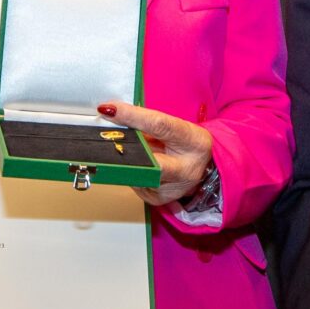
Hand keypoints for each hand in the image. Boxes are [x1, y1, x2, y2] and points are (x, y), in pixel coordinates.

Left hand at [98, 100, 213, 206]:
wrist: (203, 167)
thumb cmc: (186, 143)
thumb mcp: (174, 126)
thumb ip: (146, 122)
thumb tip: (112, 115)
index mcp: (193, 142)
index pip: (159, 125)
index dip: (132, 116)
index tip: (109, 109)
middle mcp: (186, 169)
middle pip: (145, 159)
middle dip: (123, 149)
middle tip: (105, 139)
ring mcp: (172, 188)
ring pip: (134, 171)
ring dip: (125, 159)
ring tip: (131, 151)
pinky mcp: (157, 199)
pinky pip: (133, 181)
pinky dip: (131, 171)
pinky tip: (139, 166)